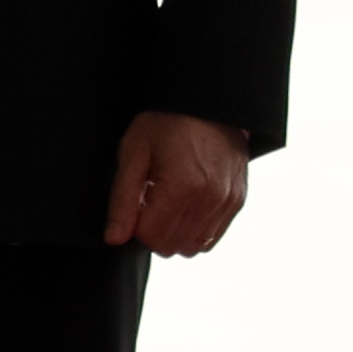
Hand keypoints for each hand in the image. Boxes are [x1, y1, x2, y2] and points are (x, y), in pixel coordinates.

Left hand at [104, 110, 250, 254]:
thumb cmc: (165, 123)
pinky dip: (194, 230)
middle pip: (172, 246)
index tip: (134, 201)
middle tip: (148, 200)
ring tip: (166, 202)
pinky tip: (184, 206)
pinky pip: (212, 237)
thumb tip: (114, 239)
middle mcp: (211, 199)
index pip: (151, 237)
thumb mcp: (133, 153)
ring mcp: (228, 201)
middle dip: (153, 230)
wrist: (207, 105)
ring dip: (174, 232)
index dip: (134, 225)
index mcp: (183, 186)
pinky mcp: (237, 201)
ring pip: (194, 247)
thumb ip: (122, 200)